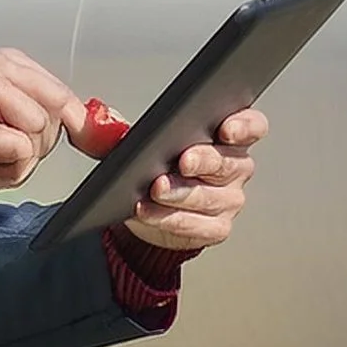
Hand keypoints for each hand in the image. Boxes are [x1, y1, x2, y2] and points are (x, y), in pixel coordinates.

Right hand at [0, 49, 87, 211]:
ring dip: (24, 155)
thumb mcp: (26, 124)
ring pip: (40, 129)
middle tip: (7, 143)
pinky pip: (22, 151)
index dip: (70, 123)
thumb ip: (62, 114)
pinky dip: (11, 168)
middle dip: (40, 140)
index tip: (63, 136)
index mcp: (7, 61)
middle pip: (55, 108)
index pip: (63, 92)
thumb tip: (104, 120)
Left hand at [121, 107, 267, 251]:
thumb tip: (95, 119)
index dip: (244, 125)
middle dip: (205, 160)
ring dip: (182, 193)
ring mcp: (228, 200)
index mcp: (225, 136)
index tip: (226, 128)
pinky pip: (197, 226)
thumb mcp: (131, 141)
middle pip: (230, 161)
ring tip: (156, 189)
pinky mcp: (216, 228)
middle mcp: (235, 167)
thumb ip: (114, 127)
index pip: (251, 126)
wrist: (145, 211)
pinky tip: (149, 211)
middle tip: (182, 160)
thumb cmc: (149, 167)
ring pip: (211, 197)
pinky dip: (170, 219)